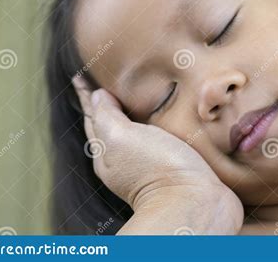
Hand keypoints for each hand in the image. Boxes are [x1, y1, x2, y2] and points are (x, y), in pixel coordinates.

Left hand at [71, 75, 241, 214]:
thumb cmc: (159, 167)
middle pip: (107, 125)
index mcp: (107, 152)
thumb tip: (98, 97)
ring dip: (125, 113)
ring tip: (125, 96)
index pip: (92, 116)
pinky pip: (152, 138)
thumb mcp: (122, 137)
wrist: (198, 202)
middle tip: (99, 82)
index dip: (86, 95)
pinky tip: (157, 119)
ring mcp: (147, 163)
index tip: (79, 75)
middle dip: (102, 103)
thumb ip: (107, 115)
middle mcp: (123, 160)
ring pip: (130, 132)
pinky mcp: (170, 165)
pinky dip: (148, 123)